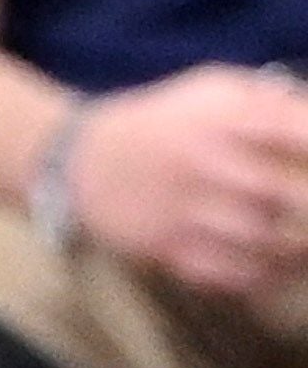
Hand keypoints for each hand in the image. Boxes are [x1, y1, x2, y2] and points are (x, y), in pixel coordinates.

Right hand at [67, 64, 307, 295]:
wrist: (82, 161)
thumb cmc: (166, 124)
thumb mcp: (214, 90)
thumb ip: (272, 102)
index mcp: (223, 116)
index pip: (298, 131)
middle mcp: (203, 162)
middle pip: (287, 195)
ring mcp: (182, 209)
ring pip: (263, 240)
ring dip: (297, 248)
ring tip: (305, 248)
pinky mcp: (165, 246)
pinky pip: (228, 273)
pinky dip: (263, 277)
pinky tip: (279, 269)